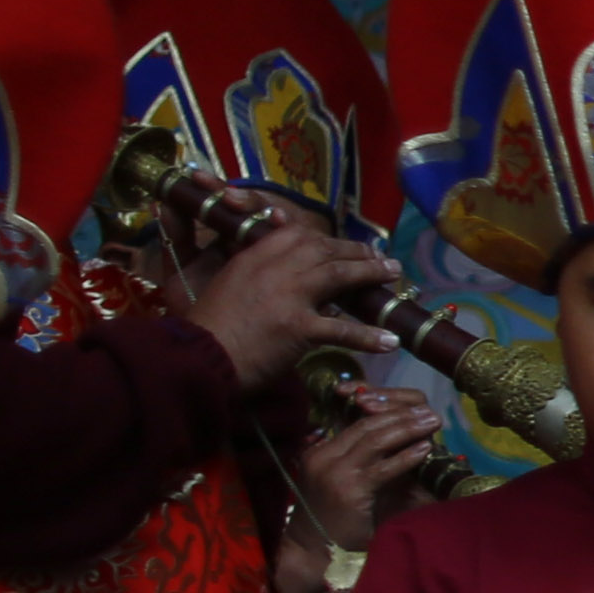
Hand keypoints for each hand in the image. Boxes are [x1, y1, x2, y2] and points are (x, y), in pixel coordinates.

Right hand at [167, 206, 400, 395]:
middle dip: (355, 251)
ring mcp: (288, 296)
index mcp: (252, 256)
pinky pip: (342, 330)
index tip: (342, 244)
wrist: (197, 359)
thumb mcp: (215, 284)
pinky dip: (368, 336)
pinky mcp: (297, 327)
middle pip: (323, 249)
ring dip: (371, 275)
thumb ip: (235, 264)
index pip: (296, 233)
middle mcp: (273, 268)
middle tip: (380, 257)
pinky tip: (390, 341)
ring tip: (396, 276)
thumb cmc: (203, 327)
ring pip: (339, 275)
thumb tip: (255, 259)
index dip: (324, 238)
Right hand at [283, 386, 445, 554]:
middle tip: (428, 412)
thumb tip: (395, 446)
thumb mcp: (341, 485)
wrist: (311, 553)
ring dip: (408, 428)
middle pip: (367, 425)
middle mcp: (324, 456)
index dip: (387, 413)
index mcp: (319, 452)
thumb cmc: (330, 523)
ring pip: (376, 439)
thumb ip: (358, 464)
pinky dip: (407, 456)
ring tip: (431, 422)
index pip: (357, 423)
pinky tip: (425, 449)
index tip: (413, 410)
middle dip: (401, 415)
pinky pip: (383, 468)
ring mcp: (334, 470)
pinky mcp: (349, 489)